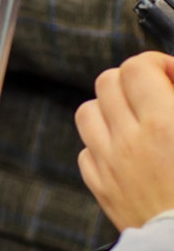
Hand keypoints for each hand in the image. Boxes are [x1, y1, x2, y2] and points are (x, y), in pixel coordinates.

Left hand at [76, 52, 173, 229]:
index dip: (156, 64)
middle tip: (156, 92)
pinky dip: (102, 143)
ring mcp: (109, 163)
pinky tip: (127, 151)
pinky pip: (86, 150)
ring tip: (137, 118)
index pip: (137, 67)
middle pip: (107, 82)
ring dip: (110, 107)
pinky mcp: (101, 186)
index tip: (173, 76)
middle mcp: (129, 140)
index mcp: (164, 124)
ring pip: (88, 111)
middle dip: (131, 80)